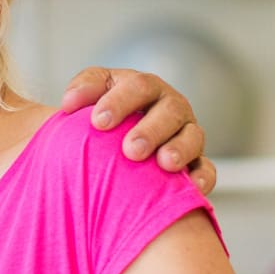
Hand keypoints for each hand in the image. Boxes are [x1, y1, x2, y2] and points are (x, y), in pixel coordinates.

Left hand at [59, 67, 217, 195]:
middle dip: (151, 129)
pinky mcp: (195, 163)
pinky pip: (205, 168)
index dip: (120, 102)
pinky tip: (194, 187)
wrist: (110, 149)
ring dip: (180, 149)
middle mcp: (169, 108)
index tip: (98, 122)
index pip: (137, 86)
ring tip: (165, 164)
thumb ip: (80, 93)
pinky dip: (202, 176)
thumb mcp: (87, 101)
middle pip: (169, 111)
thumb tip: (69, 103)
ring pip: (192, 137)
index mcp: (142, 89)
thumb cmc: (99, 123)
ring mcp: (185, 134)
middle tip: (131, 150)